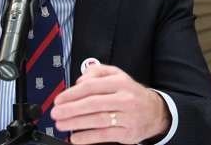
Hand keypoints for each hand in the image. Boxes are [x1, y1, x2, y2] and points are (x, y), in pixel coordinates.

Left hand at [51, 65, 169, 143]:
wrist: (155, 112)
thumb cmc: (131, 94)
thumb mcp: (118, 76)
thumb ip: (98, 72)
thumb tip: (79, 81)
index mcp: (121, 82)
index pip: (93, 86)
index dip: (72, 93)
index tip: (59, 99)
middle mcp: (125, 98)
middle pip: (94, 103)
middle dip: (71, 109)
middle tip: (56, 113)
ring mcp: (127, 116)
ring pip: (98, 120)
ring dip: (76, 123)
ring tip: (61, 124)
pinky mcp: (127, 132)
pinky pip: (104, 135)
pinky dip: (87, 137)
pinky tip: (75, 137)